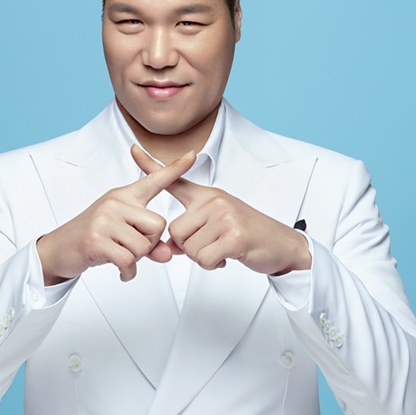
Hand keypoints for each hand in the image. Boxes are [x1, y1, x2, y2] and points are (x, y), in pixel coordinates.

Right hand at [37, 150, 196, 283]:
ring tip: (118, 255)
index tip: (193, 155)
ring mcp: (104, 219)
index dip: (174, 169)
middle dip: (149, 244)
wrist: (60, 249)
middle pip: (158, 227)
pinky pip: (128, 260)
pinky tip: (120, 271)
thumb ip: (149, 243)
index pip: (154, 180)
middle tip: (128, 247)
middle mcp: (116, 202)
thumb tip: (167, 255)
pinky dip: (128, 272)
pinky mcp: (96, 239)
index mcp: (124, 196)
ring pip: (144, 246)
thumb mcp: (124, 236)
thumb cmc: (95, 238)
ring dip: (135, 259)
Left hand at [131, 144, 311, 274]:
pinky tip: (228, 257)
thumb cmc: (249, 235)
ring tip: (223, 249)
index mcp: (208, 196)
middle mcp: (214, 201)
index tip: (133, 149)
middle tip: (213, 245)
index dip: (151, 166)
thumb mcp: (218, 225)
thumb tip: (169, 245)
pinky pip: (204, 259)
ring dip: (204, 258)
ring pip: (189, 249)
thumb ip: (191, 231)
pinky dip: (213, 265)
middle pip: (175, 233)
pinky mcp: (234, 235)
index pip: (175, 180)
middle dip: (189, 248)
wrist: (282, 245)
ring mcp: (224, 216)